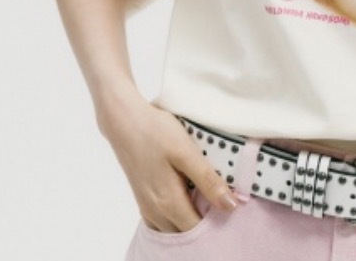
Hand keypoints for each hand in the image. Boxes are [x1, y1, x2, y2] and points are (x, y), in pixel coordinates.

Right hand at [99, 91, 239, 232]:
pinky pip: (163, 221)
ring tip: (209, 199)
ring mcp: (147, 208)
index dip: (216, 224)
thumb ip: (208, 181)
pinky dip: (177, 217)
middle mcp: (156, 213)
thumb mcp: (187, 153)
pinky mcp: (144, 199)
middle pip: (185, 233)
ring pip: (173, 228)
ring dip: (191, 220)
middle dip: (205, 224)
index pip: (197, 231)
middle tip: (223, 203)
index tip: (231, 208)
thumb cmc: (157, 133)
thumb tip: (230, 206)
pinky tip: (189, 199)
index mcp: (169, 203)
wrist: (125, 121)